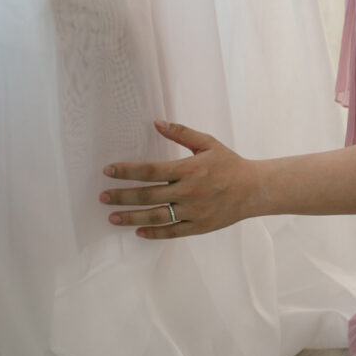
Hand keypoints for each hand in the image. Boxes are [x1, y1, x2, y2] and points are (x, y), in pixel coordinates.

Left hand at [99, 120, 255, 238]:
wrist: (253, 190)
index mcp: (188, 169)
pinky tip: (138, 231)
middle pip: (148, 195)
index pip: (150, 170)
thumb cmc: (228, 163)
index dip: (127, 171)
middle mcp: (188, 192)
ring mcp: (193, 212)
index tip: (108, 171)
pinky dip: (153, 233)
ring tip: (112, 217)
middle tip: (102, 196)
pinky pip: (171, 232)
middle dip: (122, 196)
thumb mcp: (207, 143)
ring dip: (131, 217)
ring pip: (156, 217)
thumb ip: (181, 133)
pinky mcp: (198, 227)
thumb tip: (156, 122)